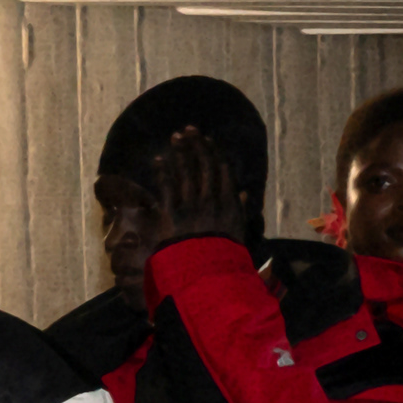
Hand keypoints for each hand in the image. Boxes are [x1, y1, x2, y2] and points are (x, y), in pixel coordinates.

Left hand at [147, 128, 254, 245]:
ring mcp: (190, 204)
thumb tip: (244, 192)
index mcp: (228, 202)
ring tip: (175, 137)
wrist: (205, 273)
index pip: (222, 170)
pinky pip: (166, 187)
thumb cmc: (223, 255)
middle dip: (196, 145)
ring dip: (180, 152)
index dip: (214, 152)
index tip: (208, 140)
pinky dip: (162, 172)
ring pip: (186, 171)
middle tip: (189, 129)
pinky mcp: (171, 213)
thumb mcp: (238, 231)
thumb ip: (240, 210)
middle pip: (203, 165)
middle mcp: (210, 198)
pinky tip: (158, 159)